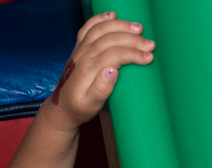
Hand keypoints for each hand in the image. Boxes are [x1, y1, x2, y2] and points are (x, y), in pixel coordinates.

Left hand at [44, 12, 155, 132]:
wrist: (61, 107)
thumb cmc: (79, 108)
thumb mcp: (90, 106)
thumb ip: (101, 90)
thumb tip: (112, 71)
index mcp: (88, 70)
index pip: (114, 54)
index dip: (133, 54)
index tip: (148, 58)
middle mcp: (83, 56)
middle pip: (110, 39)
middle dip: (133, 40)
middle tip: (150, 44)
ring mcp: (80, 49)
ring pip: (101, 29)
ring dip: (121, 25)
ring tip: (139, 28)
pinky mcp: (79, 47)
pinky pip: (88, 27)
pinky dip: (100, 19)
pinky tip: (112, 15)